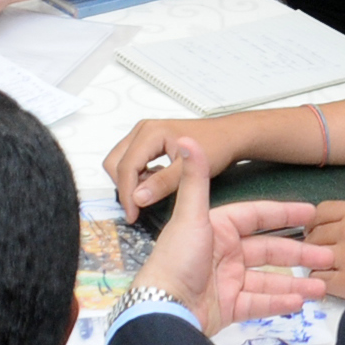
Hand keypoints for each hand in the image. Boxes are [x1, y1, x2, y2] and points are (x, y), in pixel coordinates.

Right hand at [104, 114, 242, 213]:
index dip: (126, 193)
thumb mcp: (189, 170)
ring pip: (120, 161)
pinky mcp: (147, 141)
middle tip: (138, 207)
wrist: (228, 136)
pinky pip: (131, 160)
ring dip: (130, 181)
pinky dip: (137, 176)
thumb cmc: (216, 146)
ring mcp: (144, 134)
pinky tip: (155, 184)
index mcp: (151, 133)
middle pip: (115, 162)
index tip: (132, 214)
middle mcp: (144, 130)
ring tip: (151, 194)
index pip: (126, 166)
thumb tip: (138, 197)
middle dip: (124, 186)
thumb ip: (162, 184)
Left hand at [126, 141, 328, 335]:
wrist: (163, 310)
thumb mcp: (190, 216)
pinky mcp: (227, 307)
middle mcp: (222, 254)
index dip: (283, 213)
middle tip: (325, 254)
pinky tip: (299, 301)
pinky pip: (260, 303)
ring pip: (268, 279)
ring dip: (295, 282)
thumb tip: (187, 140)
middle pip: (268, 250)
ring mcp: (226, 282)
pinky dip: (279, 302)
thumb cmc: (173, 262)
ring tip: (321, 284)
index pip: (256, 217)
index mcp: (216, 229)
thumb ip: (195, 179)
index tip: (309, 212)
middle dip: (298, 253)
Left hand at [305, 200, 344, 301]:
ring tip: (328, 266)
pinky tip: (334, 279)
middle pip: (313, 234)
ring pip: (311, 257)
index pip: (320, 210)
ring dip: (316, 262)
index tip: (315, 228)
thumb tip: (337, 221)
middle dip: (315, 243)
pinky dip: (322, 279)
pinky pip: (319, 278)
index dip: (315, 220)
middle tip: (322, 250)